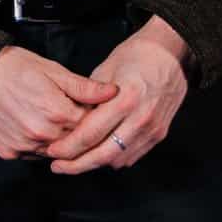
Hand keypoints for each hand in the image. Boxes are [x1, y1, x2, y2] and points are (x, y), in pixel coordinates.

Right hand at [0, 46, 116, 159]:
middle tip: (63, 110)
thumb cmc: (11, 66)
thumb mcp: (50, 69)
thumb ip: (83, 86)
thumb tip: (113, 92)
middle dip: (74, 129)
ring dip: (56, 139)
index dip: (89, 114)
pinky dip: (35, 144)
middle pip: (73, 142)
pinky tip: (29, 124)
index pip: (90, 125)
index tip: (84, 105)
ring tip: (44, 115)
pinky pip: (31, 154)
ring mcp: (24, 146)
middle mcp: (43, 135)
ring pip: (54, 151)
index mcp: (58, 113)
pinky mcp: (9, 153)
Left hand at [45, 17, 190, 174]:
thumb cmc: (136, 56)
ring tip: (75, 159)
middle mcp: (140, 119)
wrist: (170, 54)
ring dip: (95, 163)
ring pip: (117, 160)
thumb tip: (71, 121)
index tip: (52, 151)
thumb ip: (89, 99)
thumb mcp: (105, 70)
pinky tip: (99, 152)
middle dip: (77, 165)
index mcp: (124, 99)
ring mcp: (152, 129)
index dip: (68, 147)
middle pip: (103, 155)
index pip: (90, 133)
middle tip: (58, 166)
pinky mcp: (159, 134)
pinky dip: (113, 158)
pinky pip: (132, 156)